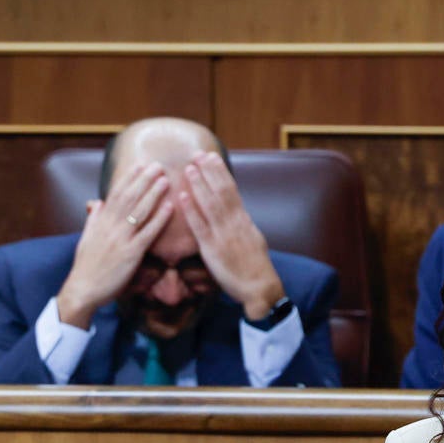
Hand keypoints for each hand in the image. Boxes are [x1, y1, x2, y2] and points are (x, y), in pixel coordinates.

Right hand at [54, 163, 171, 329]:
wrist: (83, 289)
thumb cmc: (86, 267)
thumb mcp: (86, 238)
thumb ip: (93, 219)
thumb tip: (96, 203)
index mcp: (100, 221)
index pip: (116, 194)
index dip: (129, 178)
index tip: (140, 164)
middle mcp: (110, 226)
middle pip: (129, 197)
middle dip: (144, 179)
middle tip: (158, 165)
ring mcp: (121, 239)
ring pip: (139, 211)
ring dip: (153, 194)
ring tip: (165, 180)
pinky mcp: (131, 253)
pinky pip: (148, 233)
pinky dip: (159, 219)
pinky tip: (170, 208)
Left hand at [174, 152, 284, 320]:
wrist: (260, 288)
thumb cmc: (255, 267)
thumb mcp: (253, 240)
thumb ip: (241, 225)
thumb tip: (235, 212)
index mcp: (244, 220)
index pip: (231, 190)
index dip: (220, 172)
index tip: (211, 157)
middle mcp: (234, 223)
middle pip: (221, 191)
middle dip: (209, 172)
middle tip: (197, 154)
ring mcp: (223, 235)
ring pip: (210, 204)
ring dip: (199, 185)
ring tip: (189, 169)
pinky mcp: (212, 249)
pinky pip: (200, 226)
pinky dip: (191, 210)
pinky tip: (182, 197)